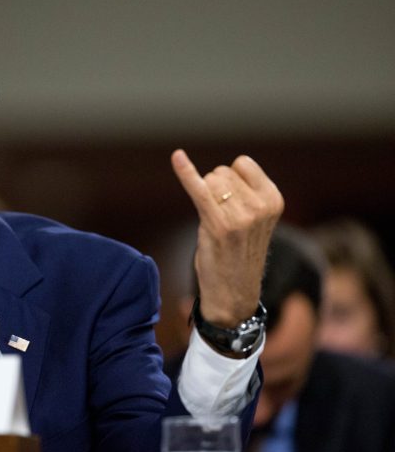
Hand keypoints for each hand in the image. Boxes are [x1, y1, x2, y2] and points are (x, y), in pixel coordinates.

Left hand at [171, 149, 283, 326]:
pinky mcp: (216, 223)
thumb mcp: (254, 220)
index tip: (230, 203)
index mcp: (274, 200)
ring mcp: (240, 215)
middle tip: (222, 220)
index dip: (229, 179)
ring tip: (215, 225)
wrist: (234, 293)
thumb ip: (245, 194)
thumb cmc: (238, 253)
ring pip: (209, 180)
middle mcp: (261, 206)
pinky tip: (177, 157)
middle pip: (221, 172)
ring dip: (205, 199)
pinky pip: (198, 188)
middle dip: (215, 190)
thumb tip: (217, 173)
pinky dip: (185, 171)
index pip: (241, 164)